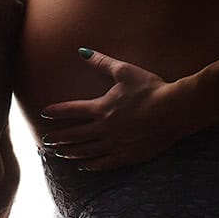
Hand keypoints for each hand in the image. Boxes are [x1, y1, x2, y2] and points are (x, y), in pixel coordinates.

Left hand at [39, 49, 184, 169]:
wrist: (174, 110)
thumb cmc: (150, 88)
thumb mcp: (124, 71)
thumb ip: (102, 62)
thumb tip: (82, 51)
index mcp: (102, 108)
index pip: (72, 110)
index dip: (56, 111)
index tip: (44, 112)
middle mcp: (104, 128)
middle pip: (75, 135)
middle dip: (59, 137)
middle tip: (45, 141)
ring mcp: (116, 144)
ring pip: (87, 151)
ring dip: (71, 152)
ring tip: (60, 154)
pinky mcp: (128, 155)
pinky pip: (105, 163)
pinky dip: (92, 165)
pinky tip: (85, 166)